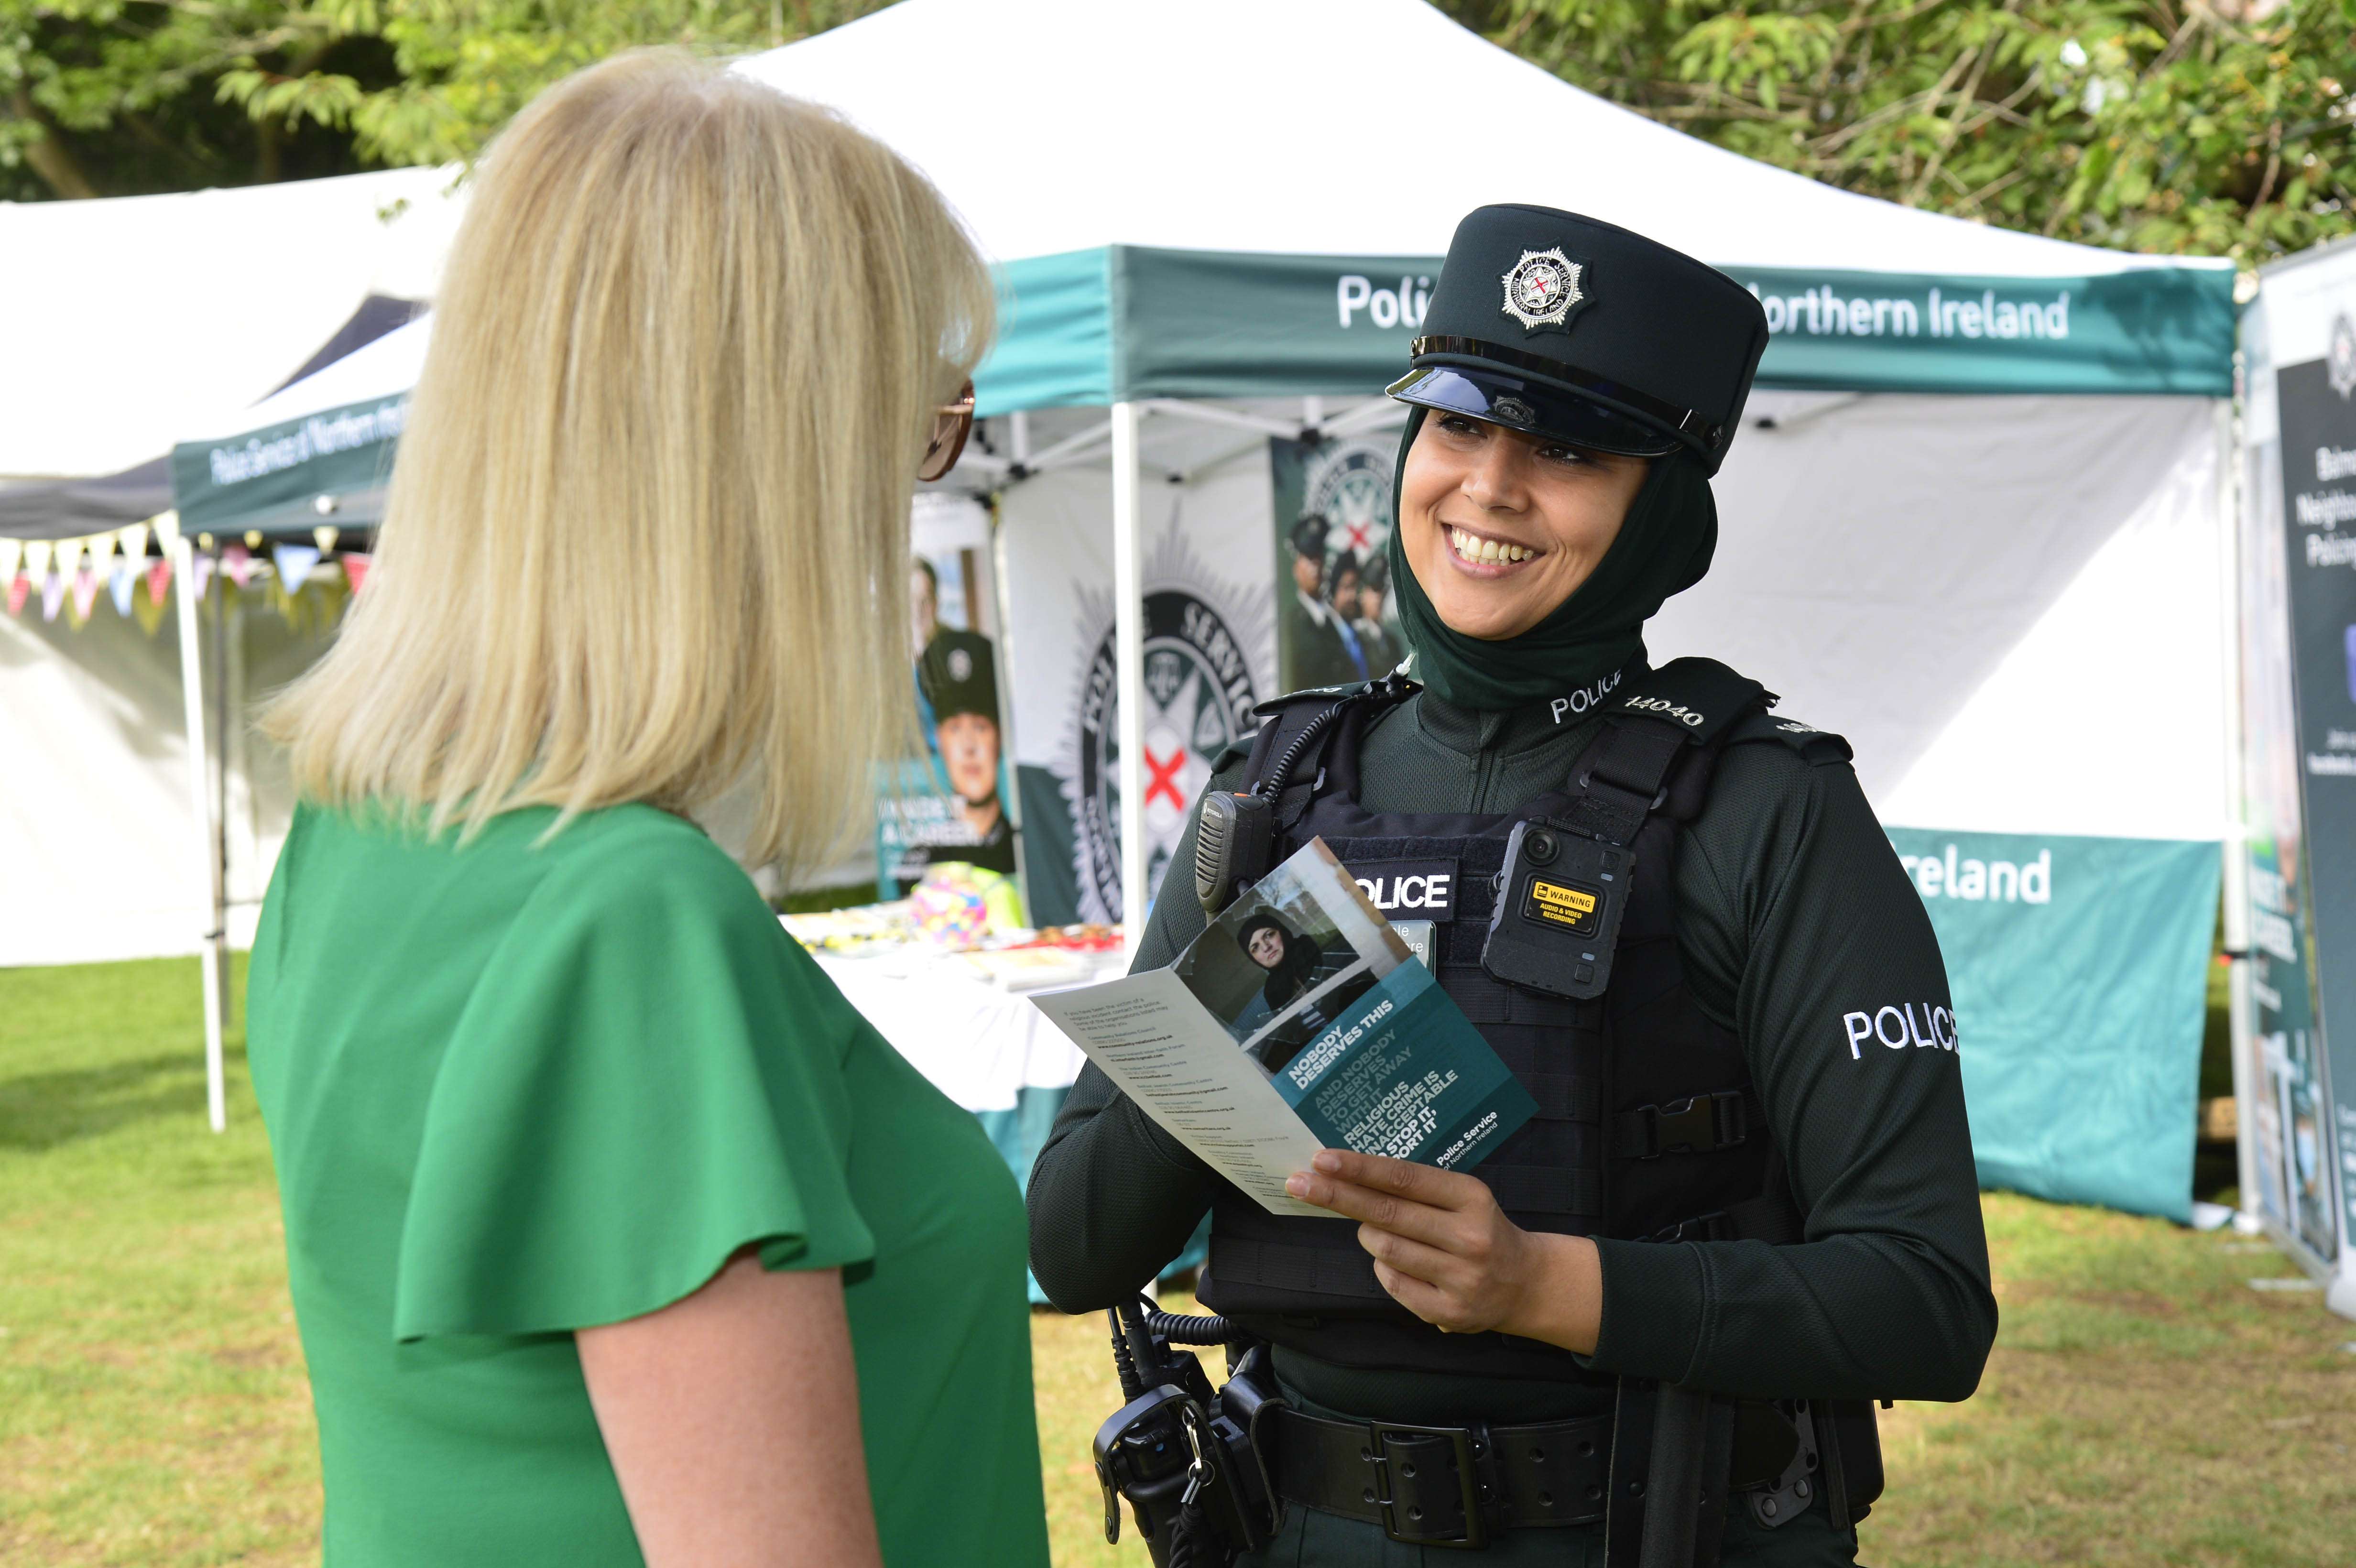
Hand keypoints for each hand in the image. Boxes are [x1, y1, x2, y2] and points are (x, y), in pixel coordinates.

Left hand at [1286, 1148, 1601, 1353]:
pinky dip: (1383, 1268)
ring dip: (1367, 1235)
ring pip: (1385, 1250)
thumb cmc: (1482, 1229)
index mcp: (1472, 1198)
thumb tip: (1349, 1174)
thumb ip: (1417, 1188)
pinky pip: (1393, 1283)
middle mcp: (1468, 1237)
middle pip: (1387, 1213)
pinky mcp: (1448, 1312)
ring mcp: (1459, 1278)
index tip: (1323, 1158)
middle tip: (1299, 1183)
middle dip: (1337, 1196)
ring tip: (1374, 1229)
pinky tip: (1394, 1261)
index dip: (1360, 1168)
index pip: (1405, 1178)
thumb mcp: (1463, 1197)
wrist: (1526, 1284)